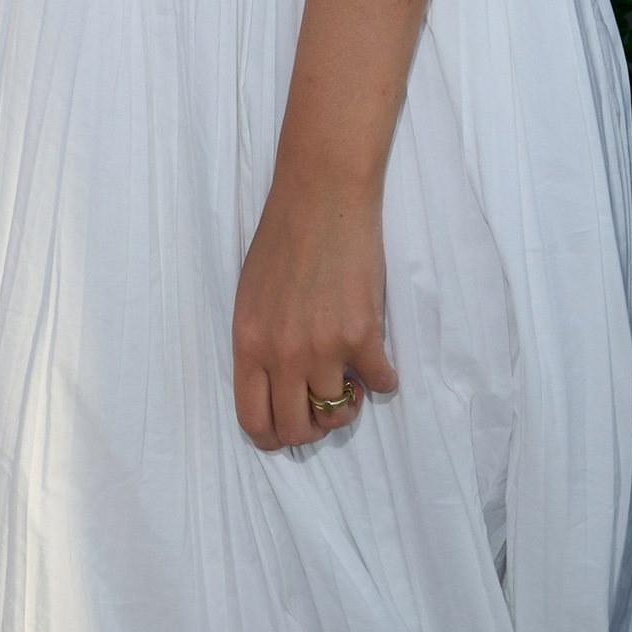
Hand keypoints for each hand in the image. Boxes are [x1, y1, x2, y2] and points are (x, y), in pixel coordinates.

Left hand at [231, 170, 397, 450]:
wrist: (322, 195)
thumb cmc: (283, 238)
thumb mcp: (252, 296)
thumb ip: (261, 343)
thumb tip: (280, 388)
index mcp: (249, 341)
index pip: (253, 419)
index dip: (273, 437)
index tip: (288, 429)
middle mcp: (282, 353)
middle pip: (297, 430)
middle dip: (313, 427)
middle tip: (324, 404)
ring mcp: (323, 347)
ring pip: (339, 414)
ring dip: (349, 403)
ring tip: (350, 376)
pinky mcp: (363, 336)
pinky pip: (380, 385)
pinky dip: (383, 379)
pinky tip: (378, 360)